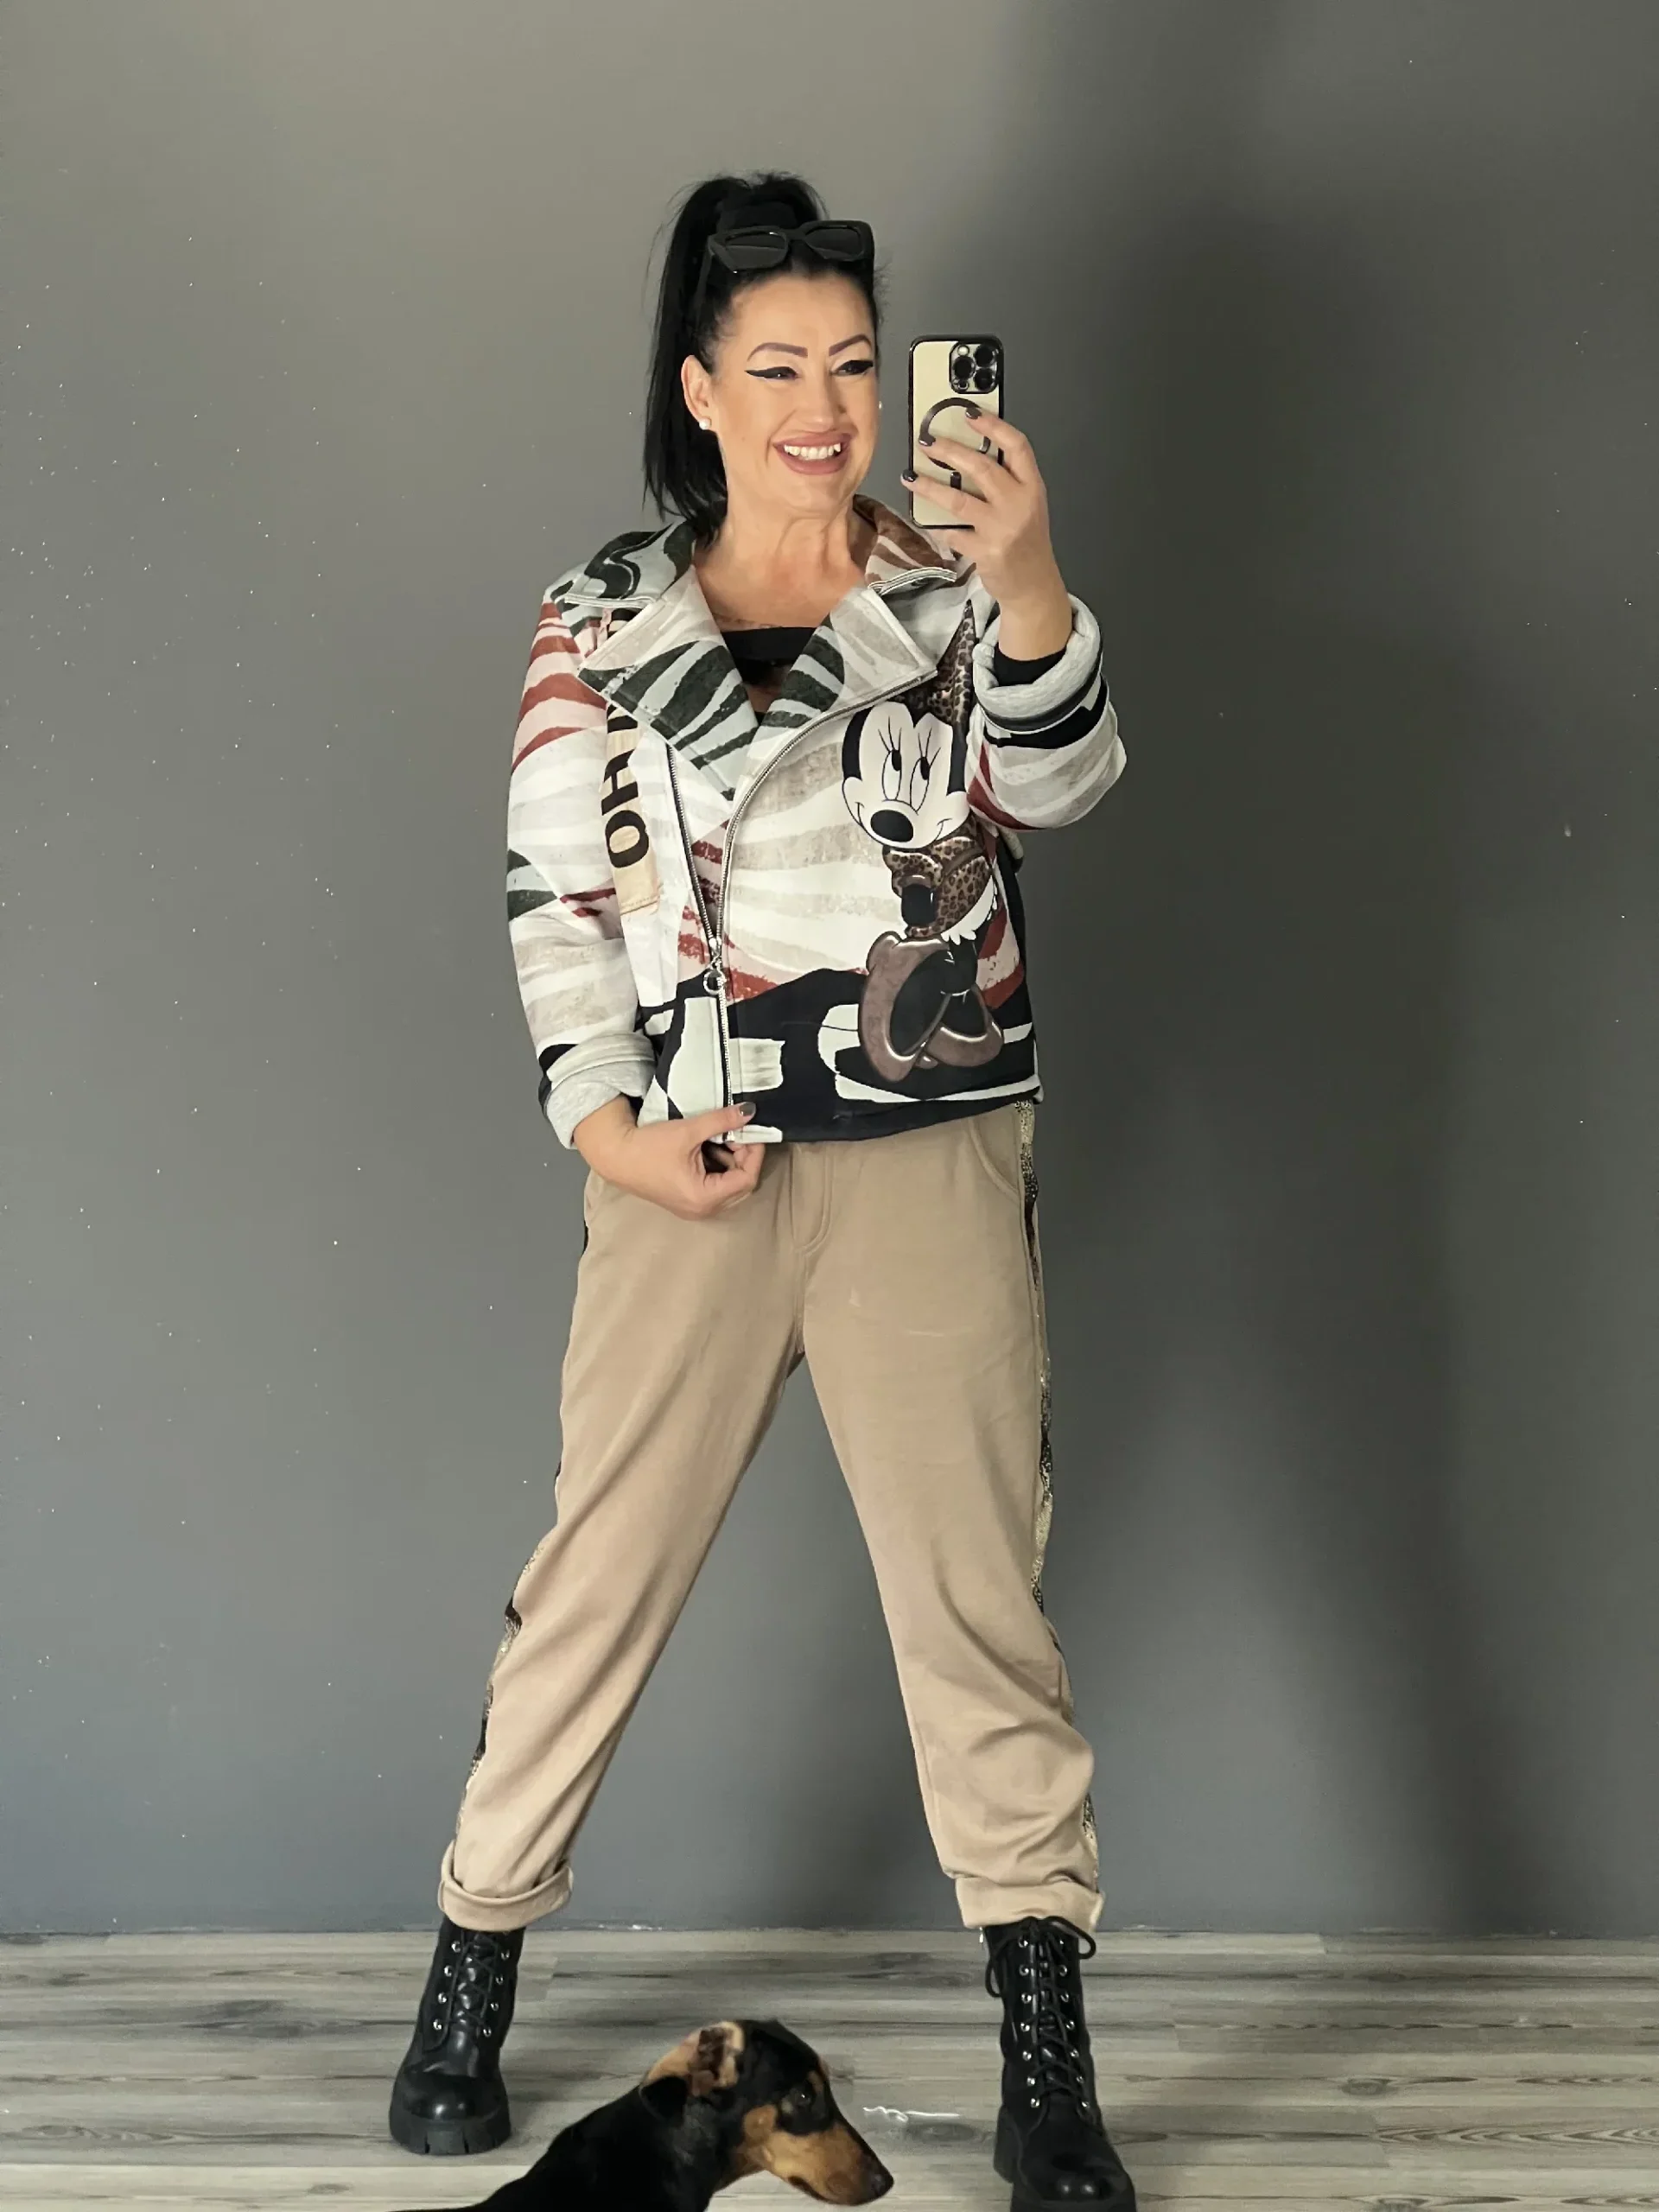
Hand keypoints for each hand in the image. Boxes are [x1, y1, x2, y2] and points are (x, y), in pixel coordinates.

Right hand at [572, 1096, 766, 1218]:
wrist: (615, 1155)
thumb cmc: (647, 1147)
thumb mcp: (688, 1131)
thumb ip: (722, 1121)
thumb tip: (749, 1111)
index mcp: (704, 1197)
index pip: (747, 1179)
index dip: (754, 1153)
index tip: (751, 1131)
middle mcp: (703, 1209)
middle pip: (741, 1186)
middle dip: (744, 1158)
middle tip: (738, 1134)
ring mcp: (695, 1208)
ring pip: (729, 1186)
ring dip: (732, 1162)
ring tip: (723, 1137)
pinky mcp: (687, 1201)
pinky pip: (715, 1187)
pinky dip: (719, 1168)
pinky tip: (709, 1147)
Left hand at [904, 409, 1072, 657]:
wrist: (1033, 584)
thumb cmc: (1026, 541)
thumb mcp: (1027, 505)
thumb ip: (1007, 481)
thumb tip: (967, 455)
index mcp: (1032, 487)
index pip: (1017, 446)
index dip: (993, 426)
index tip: (969, 413)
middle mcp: (1019, 504)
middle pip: (982, 467)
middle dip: (950, 451)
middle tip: (928, 442)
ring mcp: (1002, 528)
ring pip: (959, 500)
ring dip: (930, 487)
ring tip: (911, 477)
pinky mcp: (985, 550)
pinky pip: (952, 532)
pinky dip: (936, 525)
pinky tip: (923, 518)